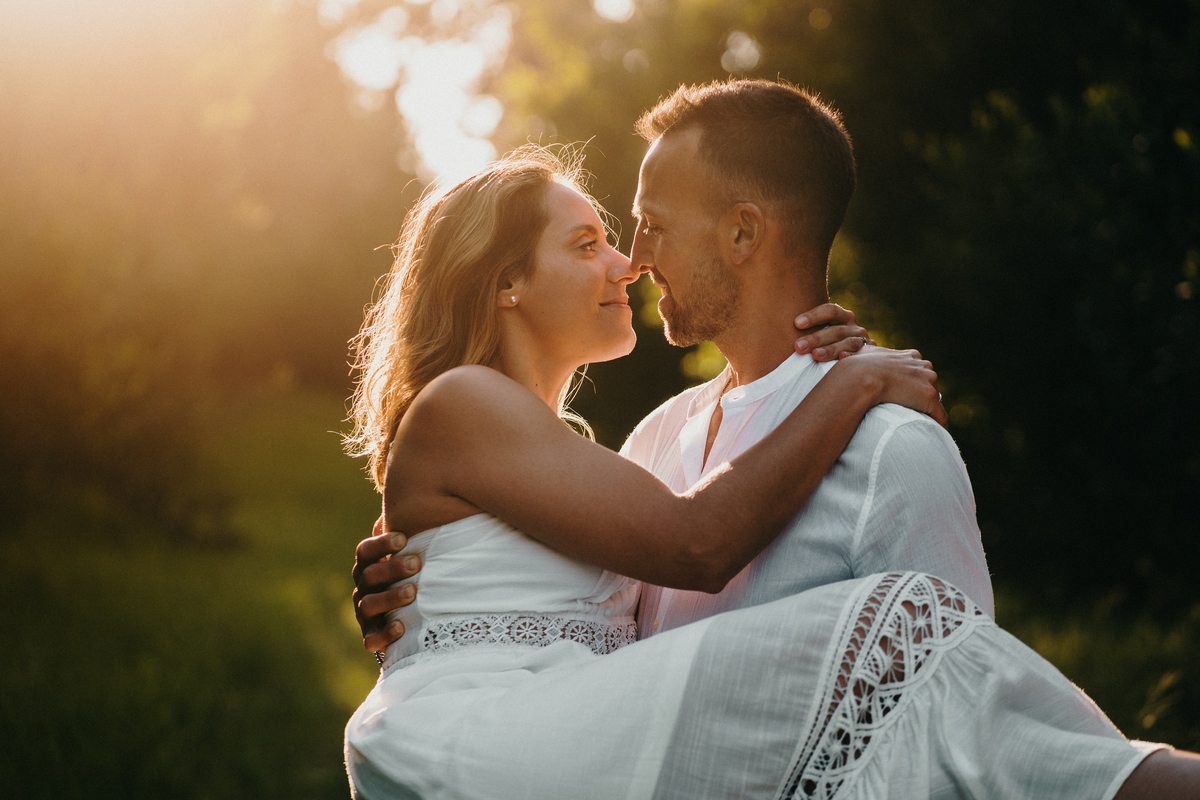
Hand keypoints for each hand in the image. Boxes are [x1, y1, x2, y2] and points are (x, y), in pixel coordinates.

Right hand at [352, 516, 422, 653]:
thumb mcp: (411, 554)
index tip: (404, 538)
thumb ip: (412, 536)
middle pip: (369, 575)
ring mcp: (365, 612)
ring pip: (369, 604)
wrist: (410, 617)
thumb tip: (419, 506)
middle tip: (416, 563)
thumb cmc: (412, 575)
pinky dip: (383, 634)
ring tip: (412, 592)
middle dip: (392, 568)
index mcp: (369, 565)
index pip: (365, 551)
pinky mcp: (372, 636)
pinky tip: (400, 626)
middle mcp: (363, 587)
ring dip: (390, 597)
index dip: (382, 544)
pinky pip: (371, 638)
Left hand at [793, 303, 873, 360]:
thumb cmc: (825, 347)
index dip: (814, 316)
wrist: (860, 359)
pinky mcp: (870, 356)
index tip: (796, 323)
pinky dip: (853, 358)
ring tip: (815, 356)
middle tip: (798, 346)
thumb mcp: (818, 336)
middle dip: (816, 338)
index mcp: (841, 317)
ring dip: (831, 349)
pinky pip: (862, 356)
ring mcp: (862, 340)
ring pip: (848, 342)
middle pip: (835, 329)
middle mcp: (853, 326)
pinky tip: (842, 360)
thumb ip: (802, 333)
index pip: (830, 310)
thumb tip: (763, 329)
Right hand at [843, 346, 947, 427]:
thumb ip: (871, 349)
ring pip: (934, 399)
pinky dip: (938, 424)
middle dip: (921, 396)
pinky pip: (940, 415)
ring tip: (920, 423)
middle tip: (910, 410)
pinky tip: (935, 433)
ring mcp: (928, 381)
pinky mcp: (929, 398)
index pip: (919, 371)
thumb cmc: (860, 366)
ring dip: (928, 410)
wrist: (862, 377)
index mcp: (911, 356)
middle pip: (929, 384)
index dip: (913, 383)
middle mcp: (924, 366)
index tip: (905, 394)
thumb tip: (868, 345)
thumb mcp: (867, 352)